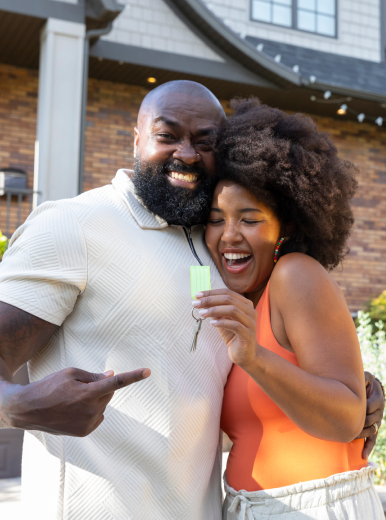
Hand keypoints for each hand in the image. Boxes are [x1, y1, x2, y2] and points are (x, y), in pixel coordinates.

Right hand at [2, 367, 149, 436]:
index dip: (133, 376)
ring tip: (71, 400)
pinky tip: (73, 410)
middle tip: (79, 387)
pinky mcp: (85, 432)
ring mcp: (88, 423)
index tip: (148, 371)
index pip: (116, 383)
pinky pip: (97, 416)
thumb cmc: (49, 386)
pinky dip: (91, 410)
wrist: (28, 410)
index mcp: (88, 394)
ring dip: (94, 399)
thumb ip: (93, 376)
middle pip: (108, 393)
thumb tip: (112, 376)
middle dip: (100, 387)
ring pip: (102, 405)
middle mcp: (91, 410)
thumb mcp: (70, 374)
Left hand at [193, 289, 257, 366]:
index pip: (227, 293)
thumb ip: (215, 310)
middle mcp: (250, 311)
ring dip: (214, 310)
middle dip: (210, 300)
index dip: (211, 293)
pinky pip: (235, 325)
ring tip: (202, 313)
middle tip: (195, 303)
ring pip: (233, 310)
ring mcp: (251, 322)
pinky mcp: (248, 335)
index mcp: (245, 304)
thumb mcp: (222, 320)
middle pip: (229, 299)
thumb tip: (200, 300)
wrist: (245, 355)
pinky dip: (222, 323)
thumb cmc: (233, 335)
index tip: (197, 295)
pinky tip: (211, 323)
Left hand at [356, 371, 383, 458]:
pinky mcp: (372, 426)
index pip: (373, 405)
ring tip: (354, 441)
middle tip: (349, 424)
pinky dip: (368, 446)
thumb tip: (359, 384)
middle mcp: (379, 410)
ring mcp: (377, 419)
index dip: (364, 407)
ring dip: (364, 435)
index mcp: (378, 397)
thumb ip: (363, 379)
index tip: (354, 407)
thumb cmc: (361, 380)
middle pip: (373, 419)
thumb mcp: (364, 376)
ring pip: (372, 430)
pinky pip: (372, 438)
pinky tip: (364, 455)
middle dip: (362, 422)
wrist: (364, 386)